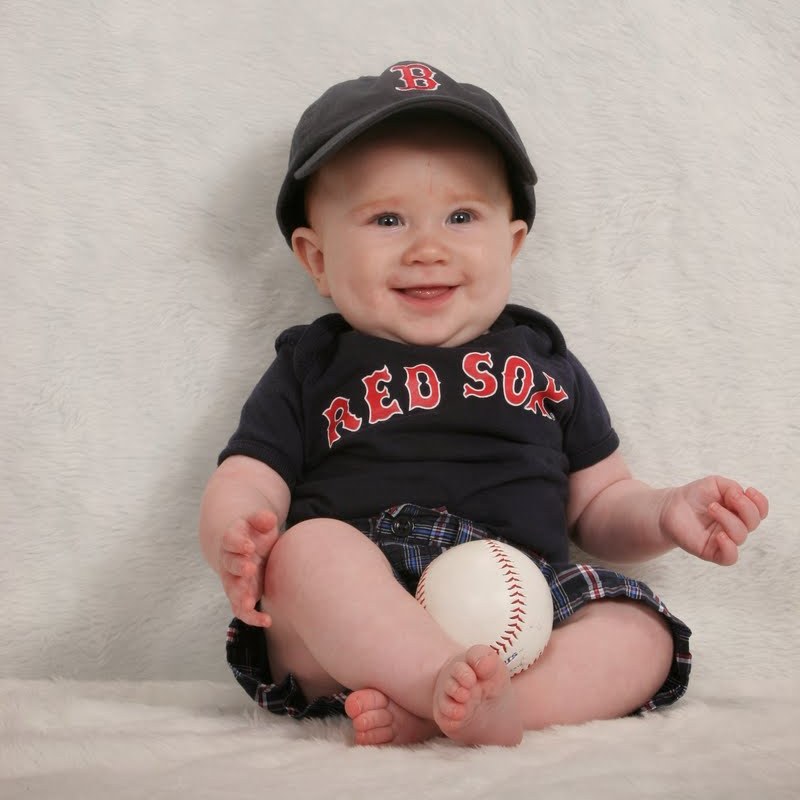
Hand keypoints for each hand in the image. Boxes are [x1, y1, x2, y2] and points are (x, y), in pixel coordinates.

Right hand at [219, 509, 278, 625]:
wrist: (248, 548)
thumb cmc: (256, 534)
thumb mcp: (260, 522)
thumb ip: (262, 519)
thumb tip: (268, 517)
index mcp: (232, 540)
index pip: (230, 540)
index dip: (238, 543)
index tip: (249, 546)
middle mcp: (229, 560)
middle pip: (229, 565)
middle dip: (238, 568)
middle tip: (250, 569)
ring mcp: (234, 579)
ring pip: (232, 589)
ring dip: (239, 596)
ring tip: (249, 603)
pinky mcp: (241, 594)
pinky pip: (241, 608)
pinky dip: (251, 616)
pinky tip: (267, 620)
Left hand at [659, 476, 768, 564]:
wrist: (670, 507)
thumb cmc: (695, 496)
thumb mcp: (715, 484)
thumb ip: (732, 487)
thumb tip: (741, 496)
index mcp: (739, 511)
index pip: (760, 511)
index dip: (760, 502)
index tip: (749, 491)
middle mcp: (735, 526)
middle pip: (753, 522)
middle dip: (744, 508)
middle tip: (726, 498)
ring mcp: (724, 540)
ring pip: (740, 536)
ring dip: (728, 519)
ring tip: (711, 508)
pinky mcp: (711, 551)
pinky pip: (730, 557)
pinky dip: (730, 547)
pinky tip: (720, 536)